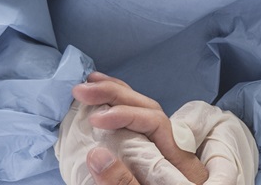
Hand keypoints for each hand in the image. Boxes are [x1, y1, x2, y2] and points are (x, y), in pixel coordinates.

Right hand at [73, 72, 209, 183]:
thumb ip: (122, 182)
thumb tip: (95, 155)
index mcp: (179, 160)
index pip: (154, 121)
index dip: (125, 114)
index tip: (96, 119)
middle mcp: (176, 152)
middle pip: (149, 110)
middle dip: (116, 94)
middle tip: (81, 88)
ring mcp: (166, 156)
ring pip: (145, 116)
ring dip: (118, 98)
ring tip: (91, 85)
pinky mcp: (154, 161)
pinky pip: (138, 130)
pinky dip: (119, 115)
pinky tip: (100, 110)